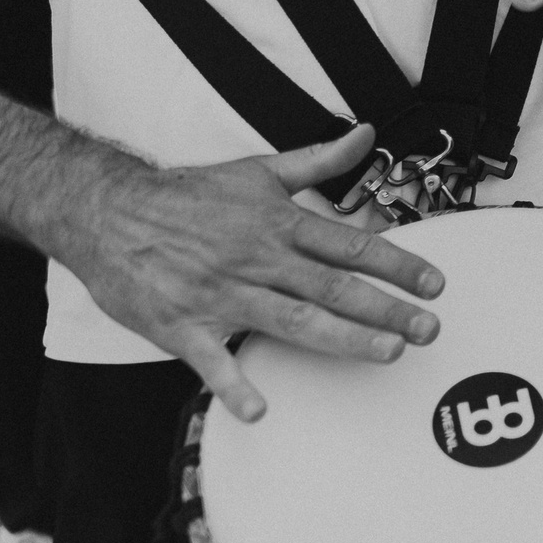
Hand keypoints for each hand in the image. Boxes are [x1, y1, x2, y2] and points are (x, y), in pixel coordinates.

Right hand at [69, 125, 443, 421]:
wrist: (108, 212)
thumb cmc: (187, 195)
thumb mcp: (259, 169)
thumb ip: (319, 160)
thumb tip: (366, 135)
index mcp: (279, 224)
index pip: (351, 246)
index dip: (398, 264)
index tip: (434, 284)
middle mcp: (258, 259)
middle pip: (334, 286)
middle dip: (386, 309)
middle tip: (428, 329)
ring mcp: (222, 294)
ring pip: (292, 319)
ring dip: (342, 338)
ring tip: (385, 354)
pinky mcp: (183, 326)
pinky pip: (212, 360)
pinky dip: (234, 384)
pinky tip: (259, 407)